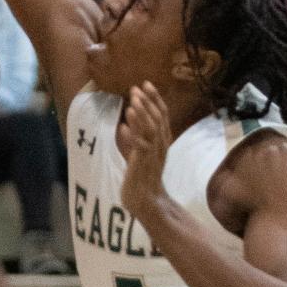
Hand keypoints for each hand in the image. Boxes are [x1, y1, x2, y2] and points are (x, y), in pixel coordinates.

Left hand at [118, 82, 172, 220]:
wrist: (147, 202)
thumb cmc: (141, 178)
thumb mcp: (137, 155)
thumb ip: (132, 140)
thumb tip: (124, 125)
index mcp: (162, 142)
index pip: (162, 116)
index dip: (155, 99)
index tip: (147, 84)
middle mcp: (161, 145)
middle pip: (158, 118)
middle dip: (148, 101)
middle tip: (138, 87)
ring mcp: (154, 154)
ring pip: (152, 128)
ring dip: (142, 112)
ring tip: (133, 98)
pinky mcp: (145, 163)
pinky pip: (141, 144)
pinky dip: (134, 131)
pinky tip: (125, 120)